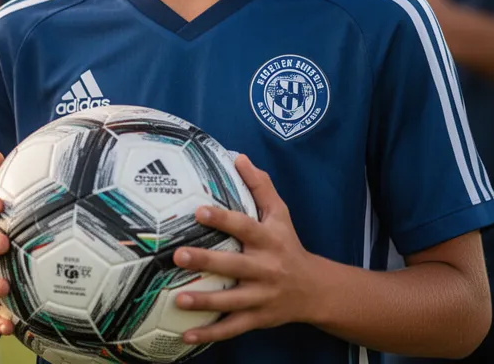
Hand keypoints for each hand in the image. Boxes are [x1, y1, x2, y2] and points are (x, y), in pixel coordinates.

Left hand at [170, 155, 321, 343]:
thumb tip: (238, 156)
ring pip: (231, 302)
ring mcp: (261, 296)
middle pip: (235, 265)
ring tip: (178, 299)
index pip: (245, 227)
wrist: (315, 289)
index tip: (199, 211)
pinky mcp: (258, 318)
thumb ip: (260, 185)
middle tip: (178, 255)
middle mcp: (266, 268)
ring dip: (204, 302)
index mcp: (269, 240)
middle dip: (207, 261)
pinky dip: (209, 334)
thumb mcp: (280, 213)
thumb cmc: (289, 245)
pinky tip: (185, 336)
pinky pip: (232, 329)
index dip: (223, 219)